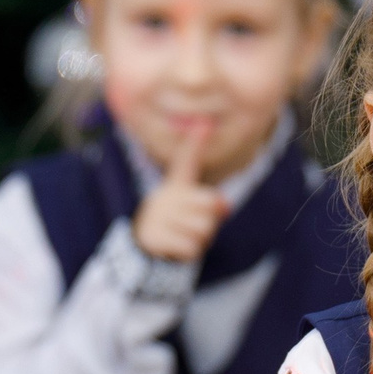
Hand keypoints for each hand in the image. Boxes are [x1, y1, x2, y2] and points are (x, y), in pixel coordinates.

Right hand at [131, 120, 228, 262]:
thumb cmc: (179, 220)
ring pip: (202, 230)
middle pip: (209, 207)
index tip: (203, 122)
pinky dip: (190, 252)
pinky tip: (177, 246)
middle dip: (209, 221)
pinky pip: (191, 248)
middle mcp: (165, 196)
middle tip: (194, 224)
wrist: (147, 242)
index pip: (186, 161)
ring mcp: (158, 216)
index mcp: (176, 185)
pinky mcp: (155, 237)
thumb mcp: (193, 205)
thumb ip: (213, 203)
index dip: (194, 142)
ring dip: (200, 239)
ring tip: (185, 235)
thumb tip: (225, 205)